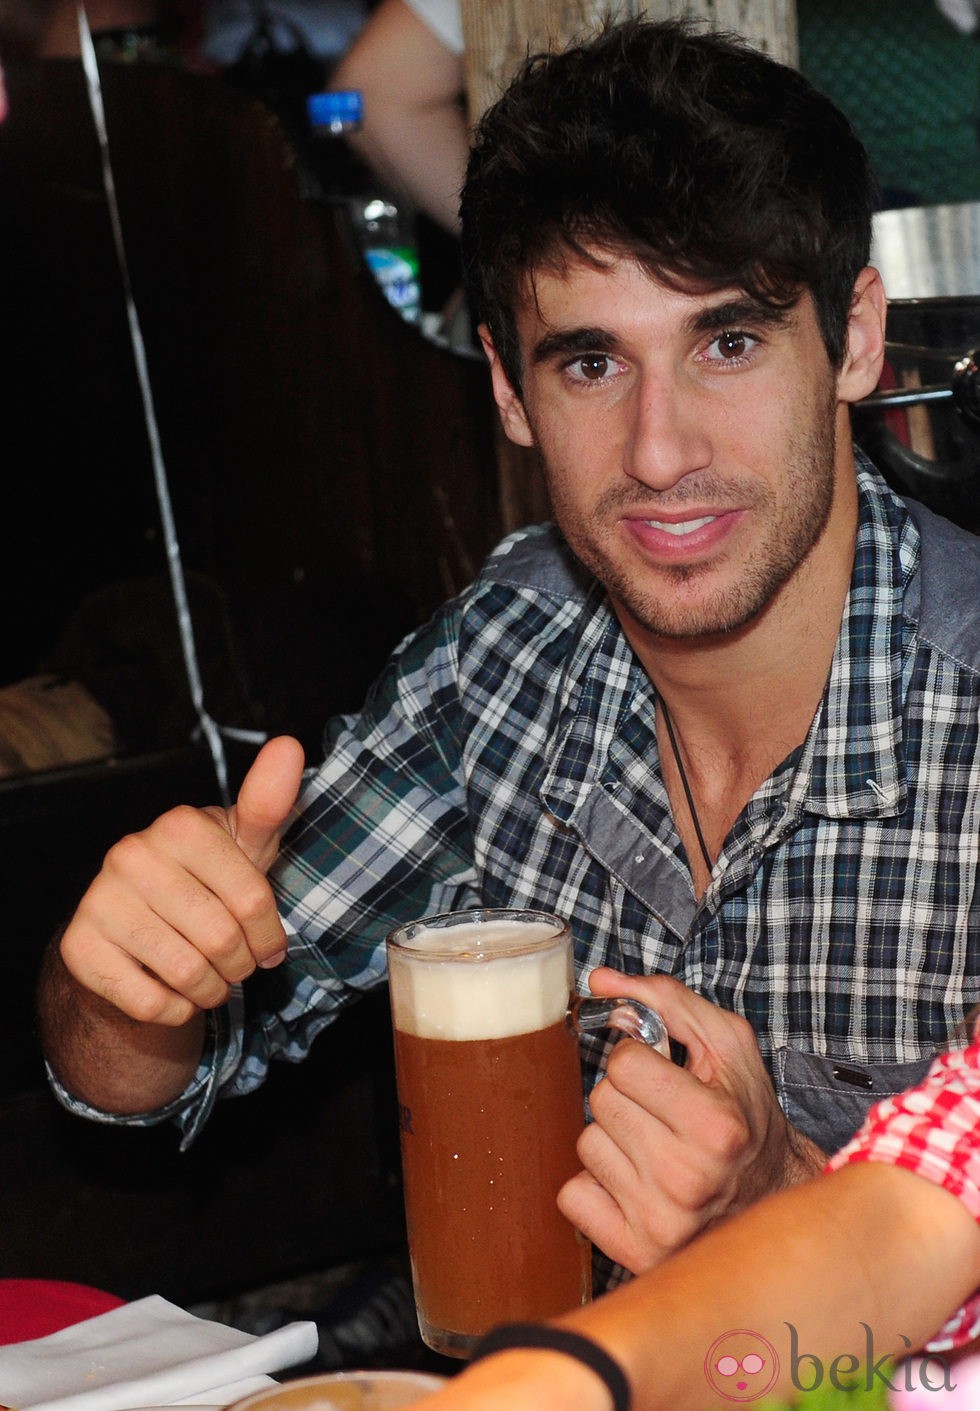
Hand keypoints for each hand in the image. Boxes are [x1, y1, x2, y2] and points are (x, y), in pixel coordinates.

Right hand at [58, 735, 305, 1028]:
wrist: (134, 935)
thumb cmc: (203, 884)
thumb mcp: (243, 846)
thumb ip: (268, 803)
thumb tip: (289, 746)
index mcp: (179, 826)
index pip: (252, 898)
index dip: (270, 934)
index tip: (269, 946)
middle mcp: (132, 854)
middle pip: (221, 937)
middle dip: (240, 965)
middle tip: (237, 965)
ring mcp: (100, 899)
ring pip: (187, 972)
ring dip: (211, 989)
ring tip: (210, 979)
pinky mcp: (80, 947)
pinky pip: (151, 1002)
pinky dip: (176, 1009)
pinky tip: (173, 991)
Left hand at [558, 969, 824, 1272]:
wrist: (772, 1199)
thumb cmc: (747, 1118)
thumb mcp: (726, 1046)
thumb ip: (665, 1001)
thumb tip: (599, 982)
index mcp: (715, 1126)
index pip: (624, 1064)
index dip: (641, 1061)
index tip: (667, 1076)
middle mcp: (687, 1179)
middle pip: (602, 1102)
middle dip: (628, 1098)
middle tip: (665, 1115)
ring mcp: (660, 1222)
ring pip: (586, 1145)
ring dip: (614, 1141)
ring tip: (656, 1149)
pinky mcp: (635, 1252)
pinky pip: (572, 1194)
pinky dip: (597, 1185)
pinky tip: (637, 1183)